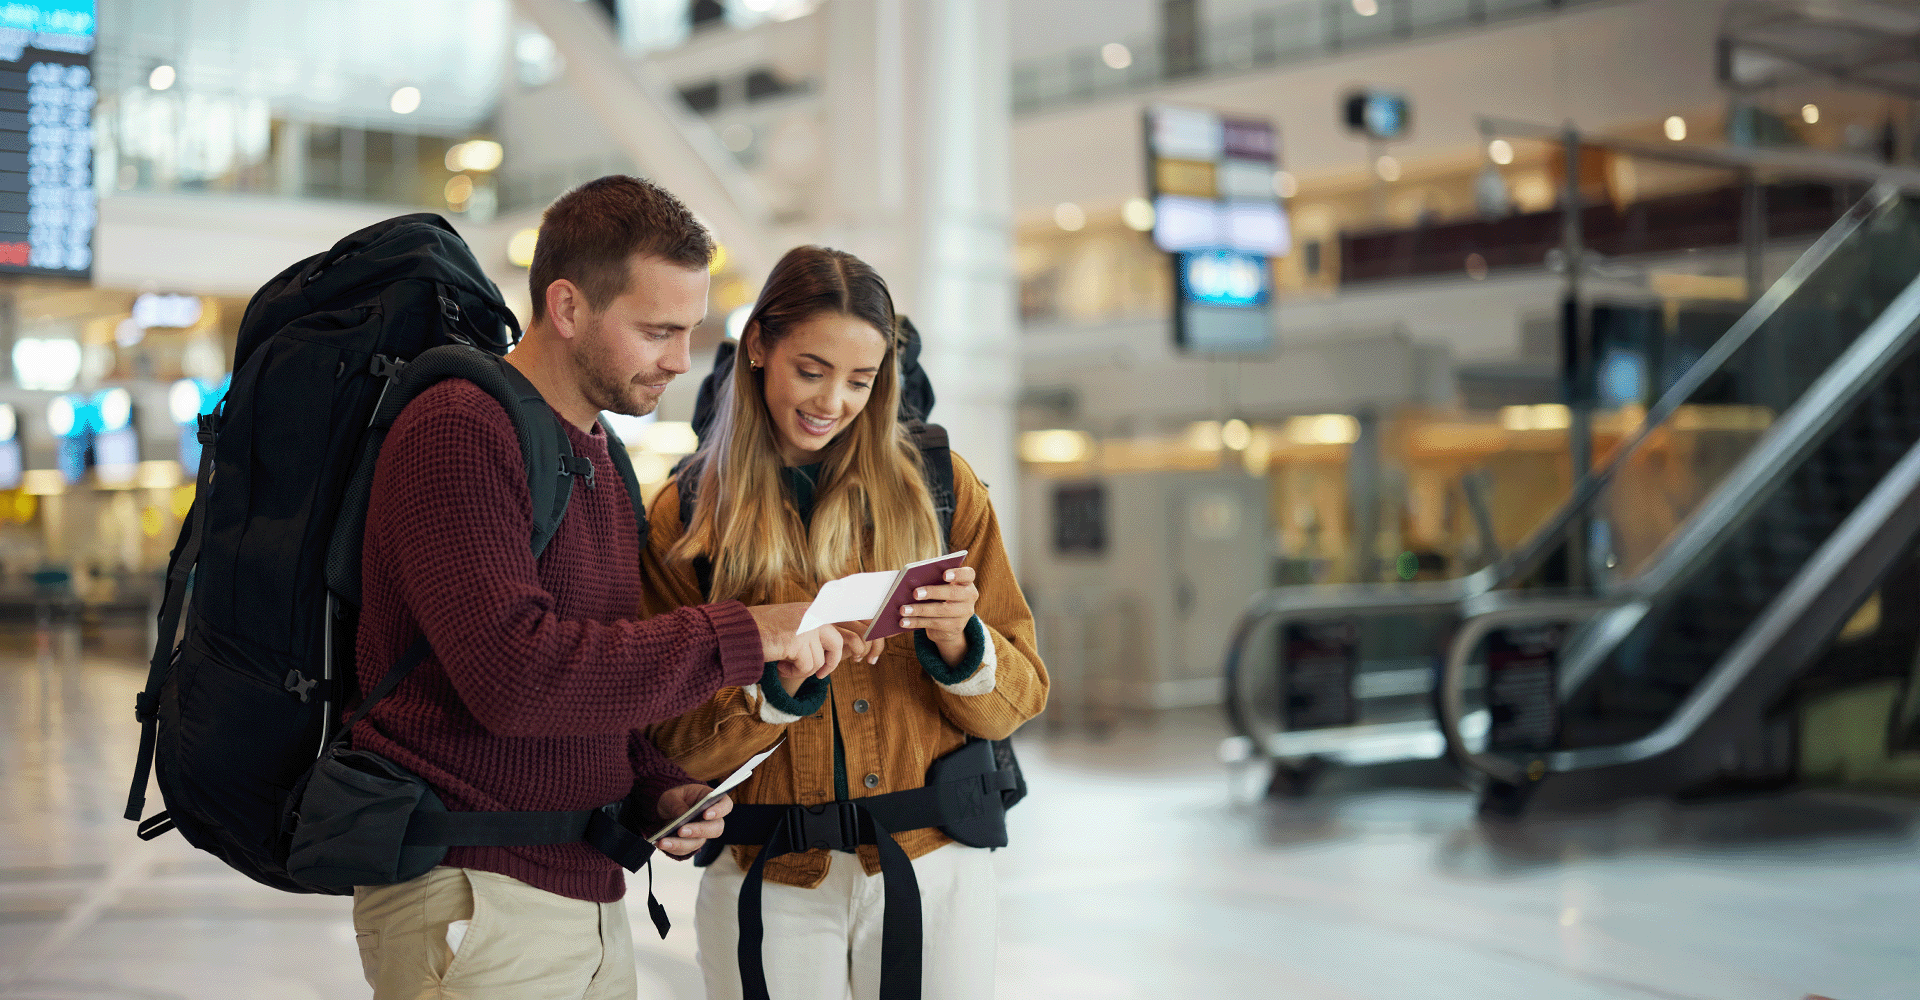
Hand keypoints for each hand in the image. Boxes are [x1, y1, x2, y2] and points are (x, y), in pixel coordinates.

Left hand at [654, 783, 731, 858]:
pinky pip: (686, 850)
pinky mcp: (692, 844)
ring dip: (681, 843)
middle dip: (698, 830)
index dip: (719, 810)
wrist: (665, 811)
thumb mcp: (671, 795)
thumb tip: (682, 814)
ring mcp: (703, 834)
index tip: (706, 814)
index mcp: (711, 800)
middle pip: (715, 828)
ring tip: (664, 841)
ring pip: (699, 842)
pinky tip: (661, 843)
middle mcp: (711, 819)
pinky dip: (673, 848)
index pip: (725, 805)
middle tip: (681, 830)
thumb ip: (676, 803)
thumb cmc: (674, 799)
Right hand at [747, 603, 869, 682]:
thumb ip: (816, 630)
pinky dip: (794, 672)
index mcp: (816, 608)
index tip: (858, 656)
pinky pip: (807, 667)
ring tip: (787, 664)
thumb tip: (843, 647)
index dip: (861, 639)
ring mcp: (807, 626)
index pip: (852, 619)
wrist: (739, 631)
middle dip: (835, 662)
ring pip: (821, 660)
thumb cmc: (764, 630)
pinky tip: (781, 666)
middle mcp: (815, 614)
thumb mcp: (796, 624)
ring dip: (804, 669)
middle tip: (822, 674)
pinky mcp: (798, 641)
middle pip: (843, 643)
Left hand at [896, 565, 977, 665]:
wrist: (949, 623)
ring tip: (903, 609)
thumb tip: (911, 581)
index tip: (943, 574)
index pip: (968, 574)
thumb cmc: (940, 597)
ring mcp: (964, 613)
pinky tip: (904, 621)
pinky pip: (934, 624)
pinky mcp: (955, 627)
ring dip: (920, 610)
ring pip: (942, 611)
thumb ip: (933, 580)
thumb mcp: (940, 587)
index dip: (957, 573)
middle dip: (933, 592)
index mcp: (966, 582)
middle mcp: (969, 597)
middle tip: (915, 593)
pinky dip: (917, 622)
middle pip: (953, 593)